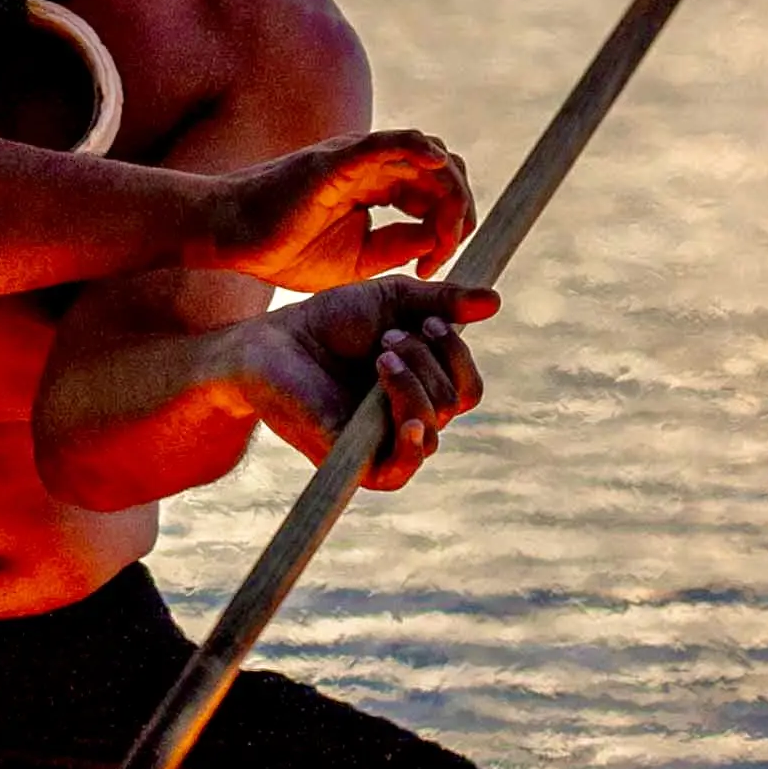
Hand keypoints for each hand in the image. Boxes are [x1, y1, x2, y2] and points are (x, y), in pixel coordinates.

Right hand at [202, 129, 473, 291]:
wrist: (230, 235)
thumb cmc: (282, 248)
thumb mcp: (355, 260)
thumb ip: (397, 248)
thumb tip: (437, 240)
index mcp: (377, 187)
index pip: (436, 192)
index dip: (449, 227)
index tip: (431, 267)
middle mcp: (373, 166)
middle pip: (441, 171)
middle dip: (458, 210)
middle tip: (445, 250)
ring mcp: (357, 159)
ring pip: (426, 155)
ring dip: (449, 192)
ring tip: (444, 233)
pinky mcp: (338, 159)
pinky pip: (389, 143)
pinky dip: (419, 150)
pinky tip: (436, 169)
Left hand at [237, 274, 496, 490]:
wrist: (272, 342)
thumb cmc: (328, 322)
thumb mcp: (392, 301)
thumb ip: (441, 302)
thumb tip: (495, 302)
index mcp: (422, 388)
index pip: (468, 388)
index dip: (457, 353)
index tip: (427, 322)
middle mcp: (409, 419)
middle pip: (455, 402)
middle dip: (427, 360)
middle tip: (385, 339)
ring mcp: (385, 444)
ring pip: (434, 425)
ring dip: (412, 381)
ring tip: (377, 356)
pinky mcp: (358, 464)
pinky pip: (404, 467)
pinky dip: (412, 441)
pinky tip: (408, 420)